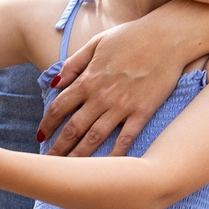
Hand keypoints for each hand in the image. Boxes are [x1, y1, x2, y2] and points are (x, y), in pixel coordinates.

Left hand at [39, 6, 199, 156]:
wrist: (168, 37)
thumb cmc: (131, 36)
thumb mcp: (96, 42)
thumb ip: (74, 63)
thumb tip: (54, 83)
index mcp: (88, 79)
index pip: (59, 107)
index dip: (47, 123)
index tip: (41, 136)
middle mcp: (101, 96)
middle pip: (73, 128)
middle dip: (58, 147)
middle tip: (48, 163)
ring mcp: (122, 106)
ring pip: (95, 137)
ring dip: (80, 156)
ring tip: (70, 171)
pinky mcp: (143, 112)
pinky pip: (126, 138)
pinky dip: (115, 155)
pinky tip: (107, 168)